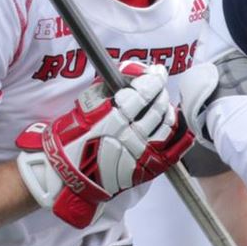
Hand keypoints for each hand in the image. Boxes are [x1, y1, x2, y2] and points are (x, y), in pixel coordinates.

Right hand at [16, 61, 192, 227]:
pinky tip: (174, 124)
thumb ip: (107, 88)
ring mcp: (141, 155)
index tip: (156, 72)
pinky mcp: (148, 170)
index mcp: (112, 119)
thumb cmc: (71, 141)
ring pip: (167, 126)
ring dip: (168, 111)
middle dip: (160, 92)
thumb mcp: (84, 108)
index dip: (153, 78)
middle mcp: (130, 137)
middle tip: (157, 86)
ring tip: (162, 105)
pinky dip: (180, 135)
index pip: (144, 93)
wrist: (66, 176)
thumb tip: (131, 69)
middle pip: (158, 108)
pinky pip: (174, 150)